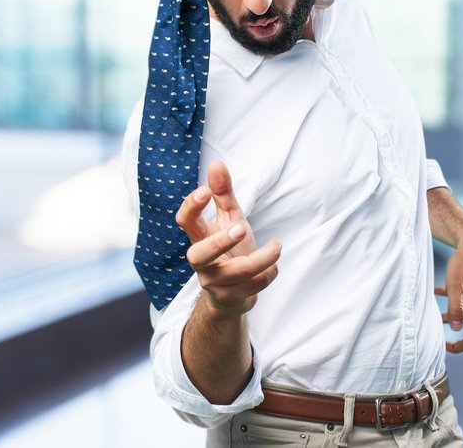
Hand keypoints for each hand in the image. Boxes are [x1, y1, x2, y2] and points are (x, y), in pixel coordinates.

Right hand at [175, 161, 280, 314]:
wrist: (233, 292)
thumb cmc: (231, 248)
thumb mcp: (230, 218)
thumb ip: (222, 193)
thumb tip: (216, 163)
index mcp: (200, 237)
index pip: (185, 221)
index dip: (190, 206)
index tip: (204, 190)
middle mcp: (201, 261)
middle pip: (198, 254)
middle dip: (220, 242)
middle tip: (241, 227)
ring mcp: (213, 282)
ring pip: (235, 272)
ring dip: (262, 258)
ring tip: (277, 245)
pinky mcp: (229, 298)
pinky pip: (252, 286)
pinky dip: (268, 274)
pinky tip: (272, 267)